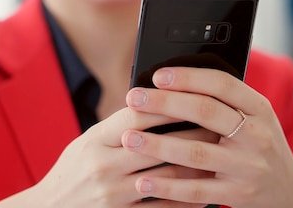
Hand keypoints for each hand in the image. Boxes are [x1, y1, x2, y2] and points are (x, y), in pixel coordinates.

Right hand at [0, 106, 214, 207]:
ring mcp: (113, 193)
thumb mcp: (87, 142)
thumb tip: (155, 103)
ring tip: (219, 155)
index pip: (137, 114)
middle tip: (220, 124)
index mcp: (96, 140)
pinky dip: (185, 200)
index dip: (169, 103)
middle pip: (158, 144)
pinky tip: (205, 191)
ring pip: (166, 177)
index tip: (195, 95)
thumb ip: (117, 126)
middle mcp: (104, 165)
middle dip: (193, 133)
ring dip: (197, 166)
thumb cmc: (72, 172)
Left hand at [122, 67, 292, 207]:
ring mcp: (248, 166)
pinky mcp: (238, 194)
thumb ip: (226, 101)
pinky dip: (168, 186)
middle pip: (206, 112)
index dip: (188, 78)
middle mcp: (257, 134)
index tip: (158, 75)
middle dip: (165, 103)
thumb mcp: (255, 117)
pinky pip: (197, 190)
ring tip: (129, 138)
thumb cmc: (260, 145)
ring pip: (197, 152)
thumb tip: (175, 80)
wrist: (288, 191)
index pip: (222, 85)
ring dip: (158, 145)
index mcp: (260, 108)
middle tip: (134, 98)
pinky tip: (144, 182)